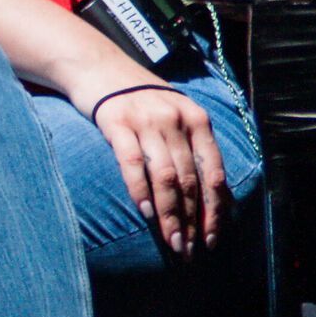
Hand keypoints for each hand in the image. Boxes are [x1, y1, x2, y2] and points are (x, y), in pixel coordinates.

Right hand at [89, 83, 229, 255]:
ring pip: (165, 177)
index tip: (211, 238)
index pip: (213, 172)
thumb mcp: (176, 115)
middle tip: (188, 250)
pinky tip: (144, 212)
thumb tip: (216, 197)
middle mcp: (176, 120)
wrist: (99, 66)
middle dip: (192, 220)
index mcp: (197, 120)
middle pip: (189, 180)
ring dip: (170, 214)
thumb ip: (194, 148)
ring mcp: (146, 121)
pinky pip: (132, 163)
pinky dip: (140, 190)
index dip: (214, 209)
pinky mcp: (117, 123)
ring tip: (172, 241)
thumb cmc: (141, 99)